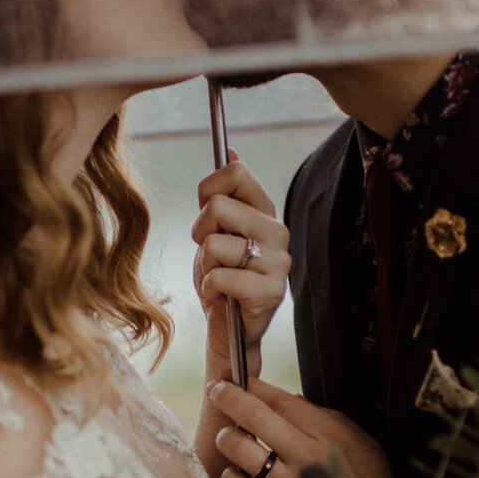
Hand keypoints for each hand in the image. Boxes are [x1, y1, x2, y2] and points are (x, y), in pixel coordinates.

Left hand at [192, 151, 290, 371]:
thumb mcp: (217, 230)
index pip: (236, 172)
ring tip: (219, 279)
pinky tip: (222, 297)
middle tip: (212, 255)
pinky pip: (219, 276)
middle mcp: (277, 232)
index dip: (207, 190)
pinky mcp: (270, 291)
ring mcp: (278, 262)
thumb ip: (224, 194)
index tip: (207, 215)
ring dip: (205, 266)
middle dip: (201, 232)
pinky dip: (209, 289)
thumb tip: (231, 148)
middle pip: (217, 206)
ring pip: (214, 244)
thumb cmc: (222, 279)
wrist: (228, 329)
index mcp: (264, 212)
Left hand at [205, 379, 400, 477]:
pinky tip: (240, 475)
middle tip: (218, 391)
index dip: (251, 384)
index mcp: (329, 435)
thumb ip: (325, 419)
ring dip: (228, 438)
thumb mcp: (362, 443)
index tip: (234, 377)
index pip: (279, 400)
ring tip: (232, 439)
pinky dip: (232, 476)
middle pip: (252, 416)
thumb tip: (288, 400)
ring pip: (237, 448)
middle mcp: (306, 458)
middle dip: (227, 397)